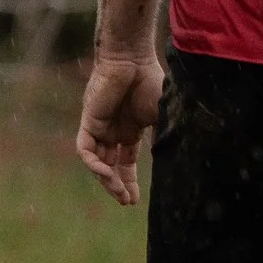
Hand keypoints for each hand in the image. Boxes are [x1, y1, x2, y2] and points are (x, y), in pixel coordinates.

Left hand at [76, 52, 163, 205]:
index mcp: (132, 129)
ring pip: (97, 161)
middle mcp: (114, 132)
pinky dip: (94, 163)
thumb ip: (164, 134)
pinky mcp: (89, 122)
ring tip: (119, 193)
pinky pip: (86, 149)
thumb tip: (176, 156)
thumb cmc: (152, 82)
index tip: (135, 200)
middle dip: (118, 185)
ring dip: (107, 179)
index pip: (127, 162)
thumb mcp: (163, 114)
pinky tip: (106, 173)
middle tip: (126, 202)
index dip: (130, 181)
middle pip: (111, 166)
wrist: (133, 60)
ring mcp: (100, 128)